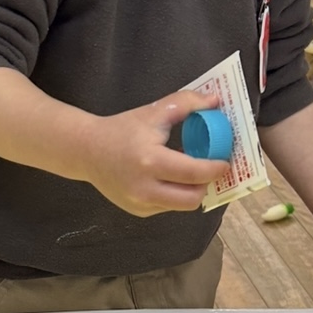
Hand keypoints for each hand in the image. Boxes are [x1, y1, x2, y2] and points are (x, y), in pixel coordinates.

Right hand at [77, 91, 227, 217]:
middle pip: (192, 198)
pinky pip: (168, 207)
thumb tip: (215, 101)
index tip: (225, 161)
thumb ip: (186, 103)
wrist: (87, 151)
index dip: (216, 169)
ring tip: (190, 172)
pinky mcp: (138, 211)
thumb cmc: (122, 129)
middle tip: (210, 168)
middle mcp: (145, 188)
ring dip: (192, 190)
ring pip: (182, 205)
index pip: (194, 173)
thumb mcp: (154, 111)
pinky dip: (175, 194)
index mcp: (150, 161)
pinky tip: (169, 179)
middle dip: (207, 184)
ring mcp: (140, 203)